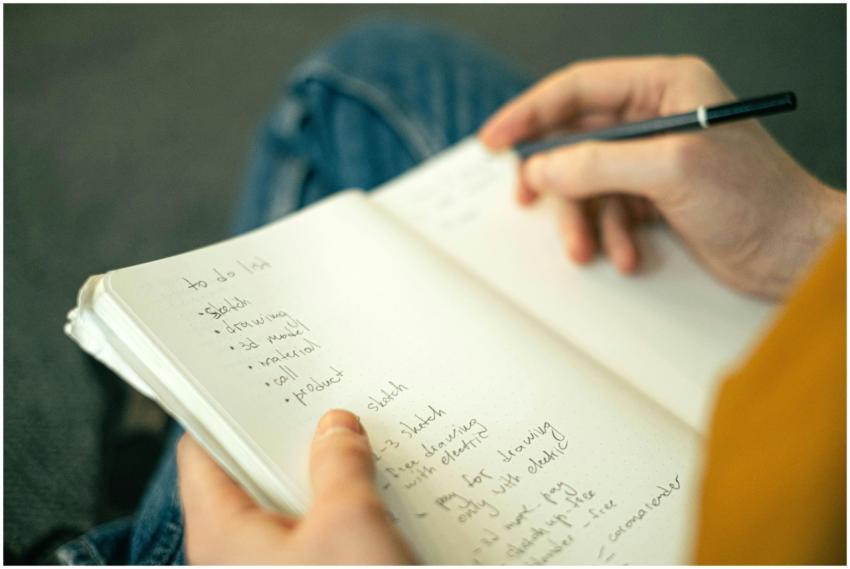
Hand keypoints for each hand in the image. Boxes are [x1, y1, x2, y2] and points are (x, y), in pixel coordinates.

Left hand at [178, 409, 415, 563]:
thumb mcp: (351, 522)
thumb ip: (340, 463)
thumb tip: (336, 426)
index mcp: (221, 533)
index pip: (200, 453)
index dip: (221, 409)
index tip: (248, 375)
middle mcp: (233, 555)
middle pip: (246, 477)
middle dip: (286, 440)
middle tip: (319, 401)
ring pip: (284, 506)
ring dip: (318, 475)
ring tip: (352, 439)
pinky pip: (310, 534)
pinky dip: (334, 508)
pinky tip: (370, 491)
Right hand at [479, 56, 844, 298]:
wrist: (793, 253)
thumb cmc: (756, 198)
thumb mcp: (670, 170)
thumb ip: (598, 163)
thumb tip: (542, 168)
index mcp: (664, 86)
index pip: (578, 89)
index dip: (530, 113)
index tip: (495, 140)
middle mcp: (656, 117)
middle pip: (576, 138)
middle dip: (555, 178)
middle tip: (525, 198)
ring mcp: (654, 159)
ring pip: (588, 182)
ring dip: (583, 219)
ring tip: (587, 248)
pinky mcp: (657, 197)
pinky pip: (609, 211)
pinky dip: (610, 236)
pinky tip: (627, 255)